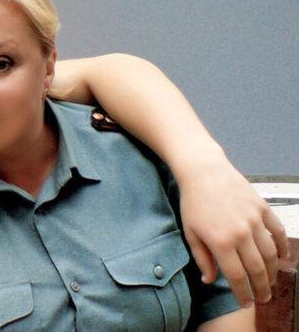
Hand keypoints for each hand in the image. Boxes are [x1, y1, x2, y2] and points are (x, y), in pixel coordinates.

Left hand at [177, 156, 288, 307]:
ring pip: (270, 254)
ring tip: (270, 282)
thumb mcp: (190, 232)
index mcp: (221, 242)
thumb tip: (210, 280)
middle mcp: (241, 234)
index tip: (245, 303)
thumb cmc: (193, 202)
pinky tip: (283, 258)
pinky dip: (283, 247)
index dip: (242, 294)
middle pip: (257, 269)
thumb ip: (201, 258)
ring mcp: (254, 220)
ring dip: (272, 272)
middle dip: (261, 288)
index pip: (236, 277)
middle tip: (262, 299)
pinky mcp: (263, 208)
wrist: (204, 171)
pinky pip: (278, 232)